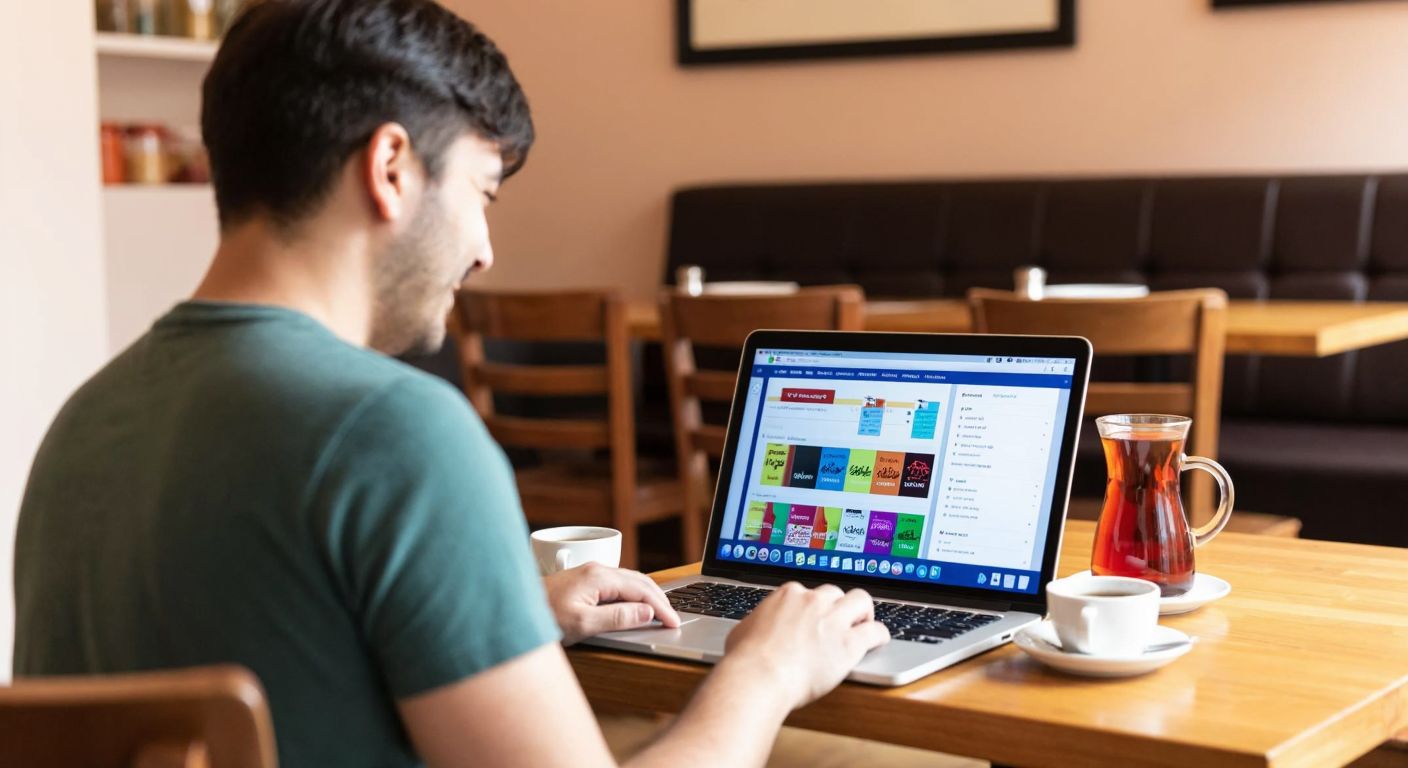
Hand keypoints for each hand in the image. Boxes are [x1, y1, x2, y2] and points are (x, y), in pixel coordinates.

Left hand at [543, 562, 680, 644]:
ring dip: (649, 596)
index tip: (674, 622)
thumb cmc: (543, 617)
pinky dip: (635, 594)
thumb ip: (617, 618)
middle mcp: (598, 569)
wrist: (514, 608)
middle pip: (641, 581)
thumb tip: (646, 613)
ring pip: (631, 580)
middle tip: (673, 619)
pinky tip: (636, 605)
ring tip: (661, 613)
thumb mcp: (582, 624)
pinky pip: (619, 583)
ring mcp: (591, 572)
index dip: (662, 608)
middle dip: (660, 599)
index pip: (642, 590)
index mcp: (600, 577)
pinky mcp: (586, 579)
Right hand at [722, 582, 888, 709]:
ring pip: (861, 600)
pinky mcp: (849, 643)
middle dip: (838, 606)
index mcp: (787, 595)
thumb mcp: (743, 631)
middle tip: (839, 621)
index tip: (814, 617)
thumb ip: (756, 623)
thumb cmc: (746, 660)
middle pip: (836, 593)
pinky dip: (880, 635)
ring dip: (863, 612)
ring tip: (863, 623)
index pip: (808, 592)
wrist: (759, 677)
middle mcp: (812, 601)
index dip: (813, 606)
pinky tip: (878, 641)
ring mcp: (833, 620)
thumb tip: (753, 629)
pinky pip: (876, 631)